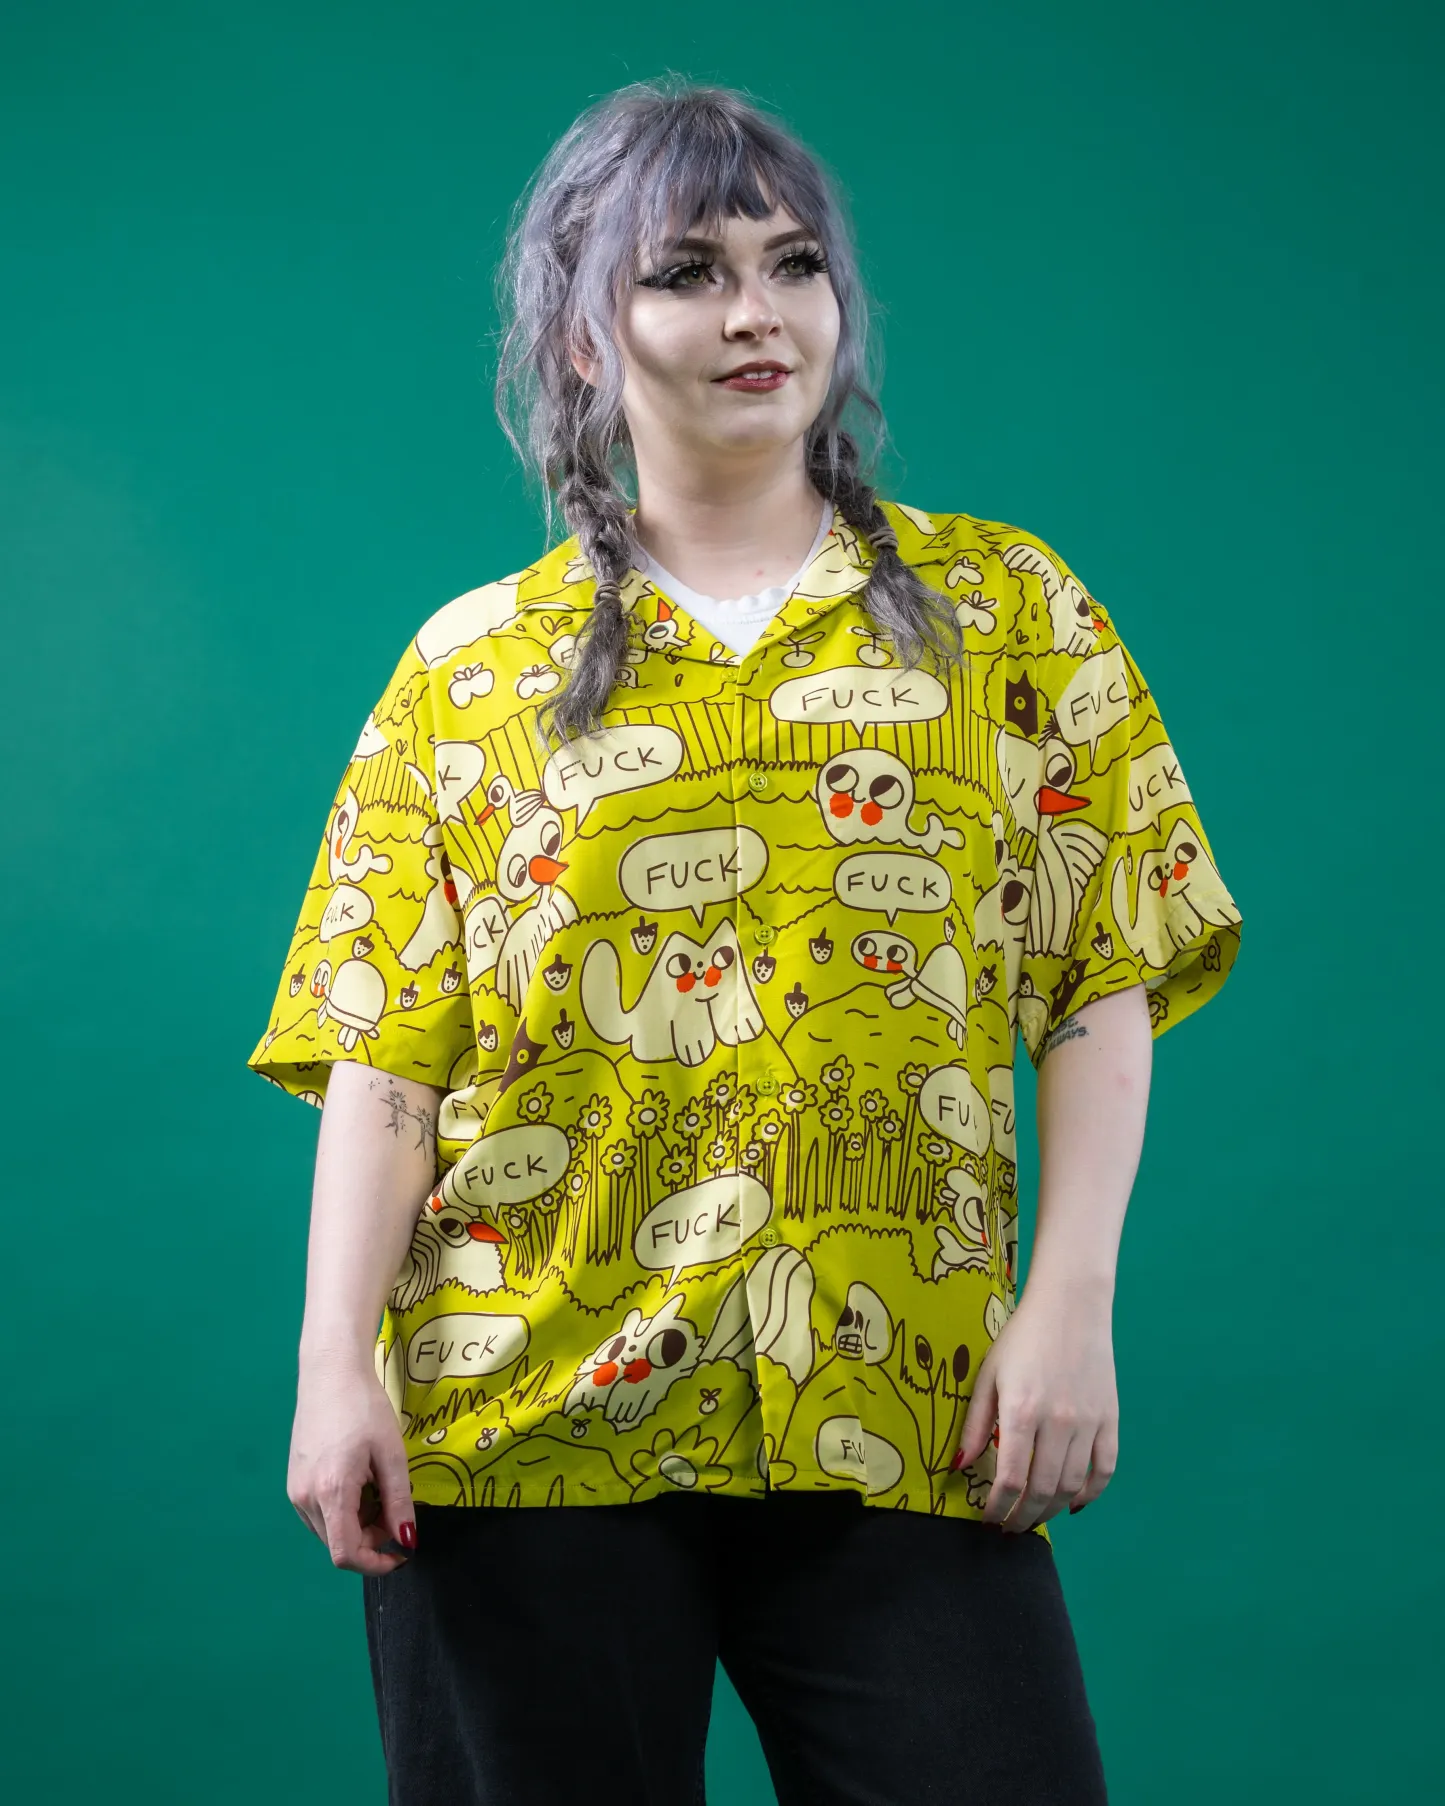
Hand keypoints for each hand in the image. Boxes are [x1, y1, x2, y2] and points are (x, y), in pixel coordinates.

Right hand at [287, 1357, 416, 1574]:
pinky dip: (343, 1510)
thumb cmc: (364, 1407)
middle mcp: (305, 1499)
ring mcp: (295, 1491)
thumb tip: (407, 1540)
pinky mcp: (294, 1481)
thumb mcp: (391, 1454)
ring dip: (358, 1524)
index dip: (375, 1563)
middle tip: (395, 1508)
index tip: (400, 1553)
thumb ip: (399, 1502)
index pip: (346, 1554)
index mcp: (331, 1493)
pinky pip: (320, 1513)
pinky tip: (358, 1480)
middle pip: (339, 1544)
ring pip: (329, 1530)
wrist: (329, 1373)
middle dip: (372, 1539)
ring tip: (377, 1486)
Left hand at [953, 1281, 1118, 1532]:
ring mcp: (1088, 1423)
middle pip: (1042, 1492)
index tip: (988, 1519)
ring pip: (1072, 1486)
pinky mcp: (1110, 1419)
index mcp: (1022, 1412)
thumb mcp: (989, 1375)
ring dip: (1052, 1511)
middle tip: (1010, 1528)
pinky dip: (1091, 1493)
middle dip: (1023, 1518)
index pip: (1010, 1480)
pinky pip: (1104, 1469)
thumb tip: (960, 1466)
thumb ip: (977, 1424)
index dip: (998, 1508)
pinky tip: (1074, 1503)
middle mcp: (1058, 1423)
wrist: (1071, 1306)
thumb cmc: (1022, 1338)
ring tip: (1034, 1517)